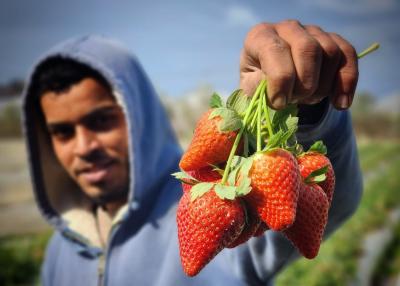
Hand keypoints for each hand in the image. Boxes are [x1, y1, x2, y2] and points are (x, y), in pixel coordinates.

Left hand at [240, 20, 357, 109]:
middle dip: (304, 83)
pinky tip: (340, 103)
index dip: (280, 80)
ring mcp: (312, 31)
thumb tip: (280, 90)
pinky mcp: (332, 40)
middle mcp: (287, 28)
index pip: (275, 50)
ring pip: (330, 53)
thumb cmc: (258, 85)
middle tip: (294, 101)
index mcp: (260, 36)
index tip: (279, 103)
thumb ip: (260, 87)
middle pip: (308, 49)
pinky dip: (347, 82)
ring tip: (308, 100)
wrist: (272, 83)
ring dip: (322, 86)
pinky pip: (348, 56)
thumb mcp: (250, 89)